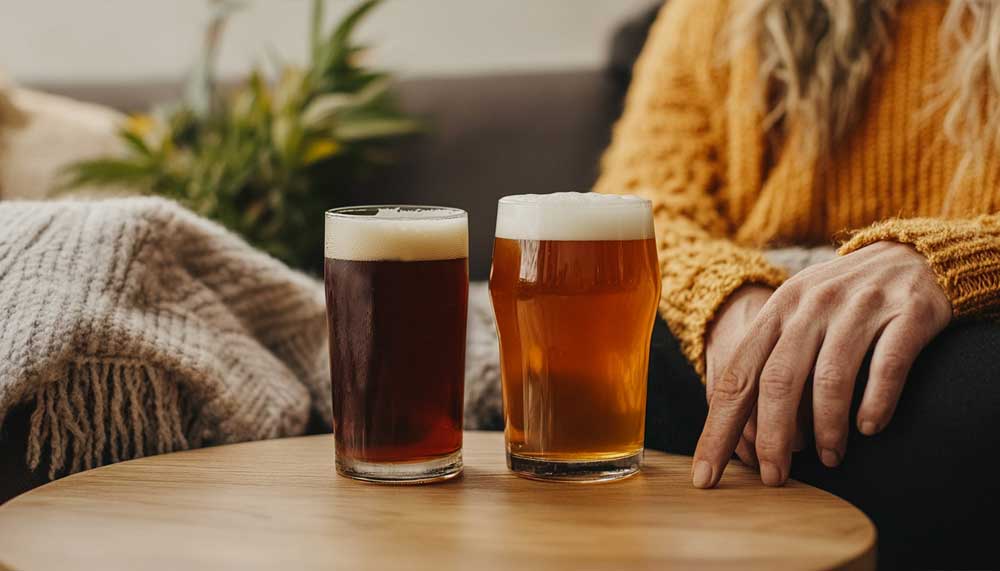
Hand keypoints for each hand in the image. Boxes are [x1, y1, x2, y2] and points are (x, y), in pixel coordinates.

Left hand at [692, 241, 951, 488]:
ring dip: (827, 428)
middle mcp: (811, 306)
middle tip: (775, 477)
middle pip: (778, 380)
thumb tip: (743, 435)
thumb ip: (769, 363)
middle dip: (772, 438)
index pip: (737, 377)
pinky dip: (876, 402)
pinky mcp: (907, 313)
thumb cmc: (842, 302)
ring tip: (830, 457)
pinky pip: (887, 365)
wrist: (911, 255)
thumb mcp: (796, 317)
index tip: (706, 475)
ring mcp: (858, 308)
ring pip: (830, 377)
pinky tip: (870, 427)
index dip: (718, 429)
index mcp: (777, 311)